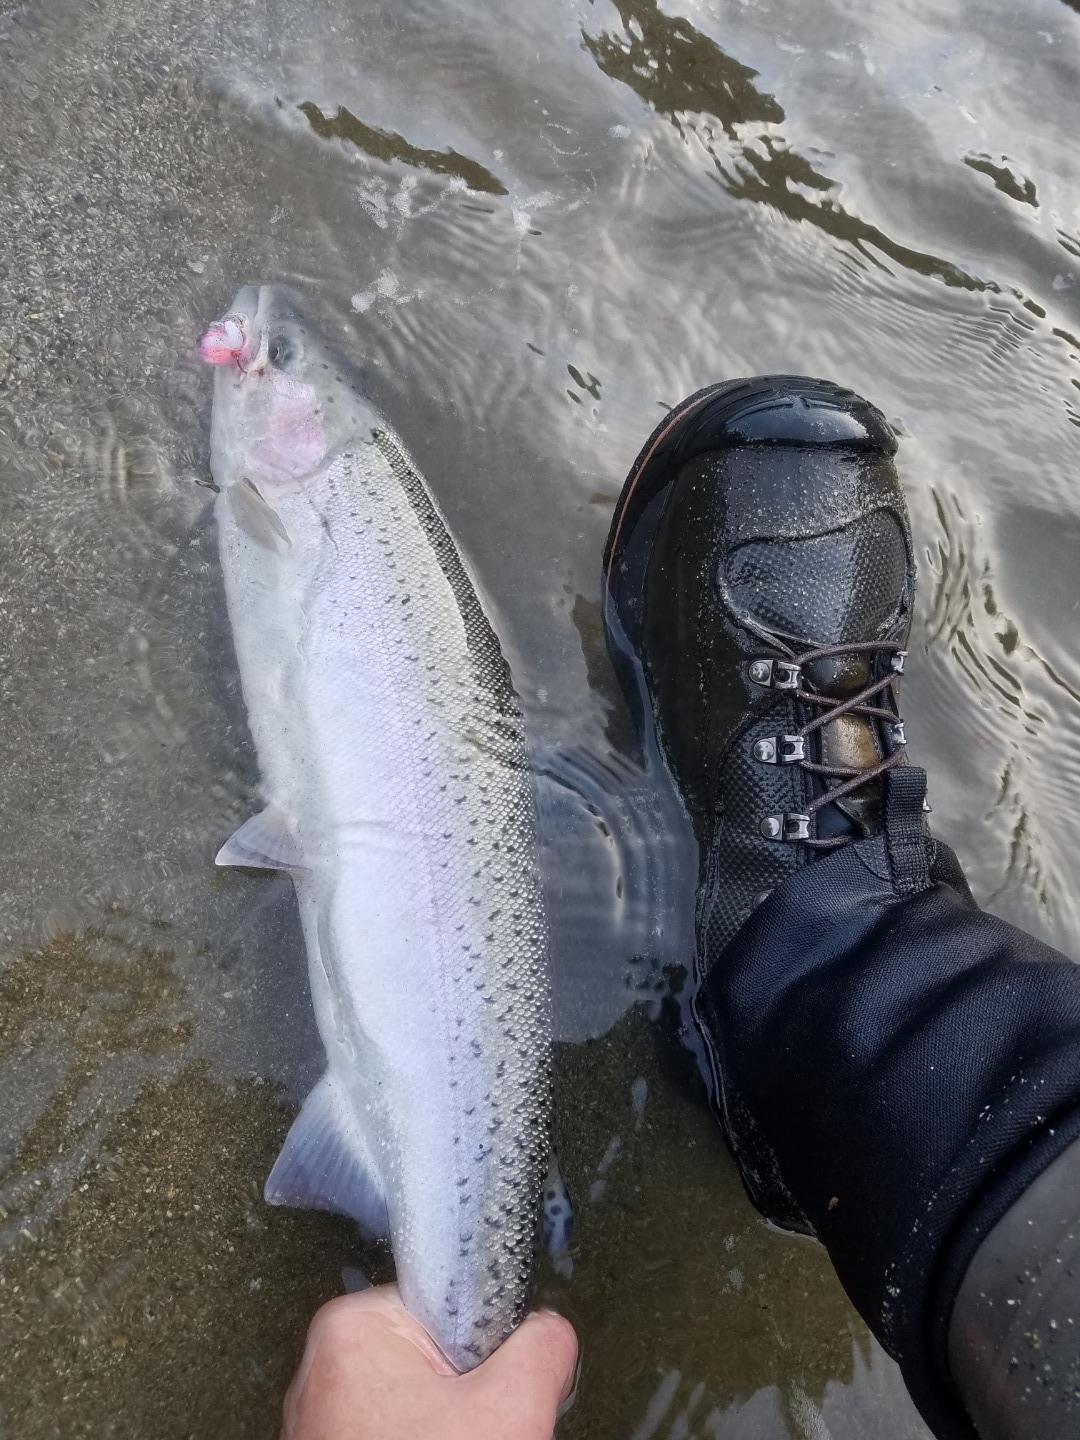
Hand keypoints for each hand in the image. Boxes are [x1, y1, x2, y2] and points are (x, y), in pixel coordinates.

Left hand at [281, 1285, 578, 1439]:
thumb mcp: (510, 1410)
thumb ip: (542, 1346)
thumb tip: (549, 1329)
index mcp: (352, 1328)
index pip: (449, 1302)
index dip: (487, 1343)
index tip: (496, 1380)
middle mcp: (324, 1367)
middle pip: (435, 1357)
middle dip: (469, 1397)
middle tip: (480, 1432)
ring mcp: (322, 1421)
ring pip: (419, 1407)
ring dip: (452, 1431)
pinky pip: (398, 1434)